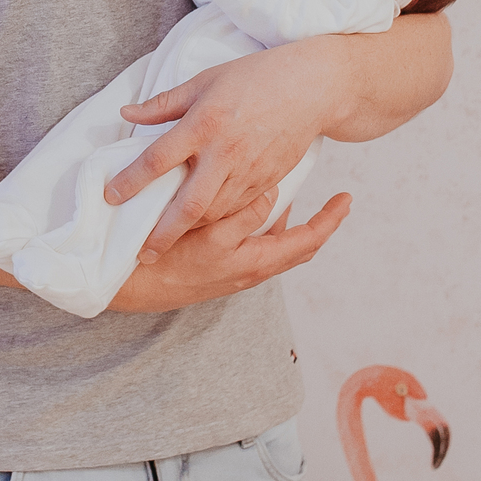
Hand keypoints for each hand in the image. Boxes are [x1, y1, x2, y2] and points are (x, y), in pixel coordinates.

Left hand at [105, 37, 343, 256]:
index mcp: (204, 123)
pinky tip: (201, 229)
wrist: (310, 88)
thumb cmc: (253, 78)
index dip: (132, 180)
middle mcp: (225, 153)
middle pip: (189, 205)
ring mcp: (248, 171)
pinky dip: (218, 223)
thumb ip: (164, 104)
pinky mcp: (266, 181)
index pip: (159, 158)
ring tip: (165, 244)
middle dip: (163, 233)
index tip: (110, 197)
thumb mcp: (204, 81)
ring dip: (190, 233)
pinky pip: (238, 210)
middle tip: (142, 254)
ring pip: (215, 215)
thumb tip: (127, 113)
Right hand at [108, 187, 351, 310]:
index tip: (346, 198)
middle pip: (298, 245)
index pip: (307, 241)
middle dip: (319, 223)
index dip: (330, 219)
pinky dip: (264, 225)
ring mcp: (237, 269)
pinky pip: (254, 245)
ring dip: (290, 222)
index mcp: (256, 263)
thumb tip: (274, 194)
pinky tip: (252, 205)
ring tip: (294, 194)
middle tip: (334, 201)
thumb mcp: (213, 237)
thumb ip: (246, 216)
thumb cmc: (172, 263)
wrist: (134, 286)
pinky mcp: (221, 266)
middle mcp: (252, 269)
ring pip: (276, 244)